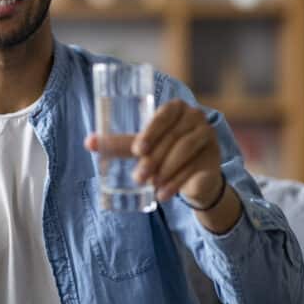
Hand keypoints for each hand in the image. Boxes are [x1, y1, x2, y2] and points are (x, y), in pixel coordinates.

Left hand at [84, 99, 221, 205]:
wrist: (192, 176)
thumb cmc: (163, 153)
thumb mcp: (142, 146)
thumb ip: (120, 144)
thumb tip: (88, 142)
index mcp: (176, 108)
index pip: (163, 115)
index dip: (151, 132)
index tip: (137, 150)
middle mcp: (195, 117)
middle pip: (173, 137)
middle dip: (154, 159)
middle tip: (139, 176)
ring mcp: (208, 136)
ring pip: (185, 151)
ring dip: (166, 170)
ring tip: (151, 185)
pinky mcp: (215, 157)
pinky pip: (195, 169)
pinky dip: (177, 183)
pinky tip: (164, 195)